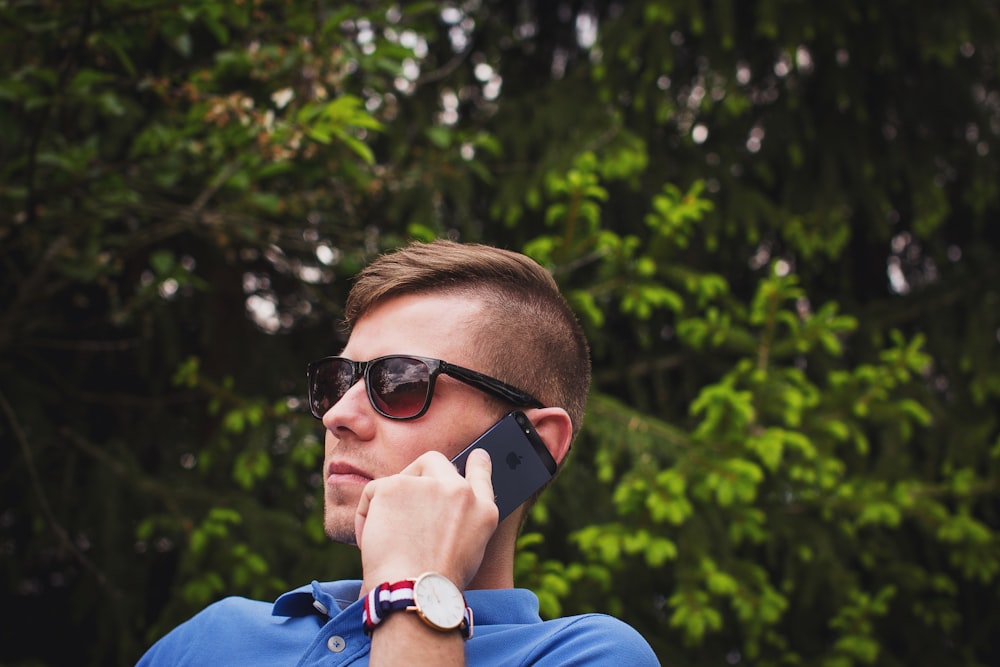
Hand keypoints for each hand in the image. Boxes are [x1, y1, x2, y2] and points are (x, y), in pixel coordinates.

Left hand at [355, 448, 498, 590]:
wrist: (416, 592)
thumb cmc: (435, 585)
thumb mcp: (468, 553)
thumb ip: (461, 523)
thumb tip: (438, 514)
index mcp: (482, 510)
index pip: (482, 474)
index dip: (478, 463)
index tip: (477, 456)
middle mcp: (460, 491)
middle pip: (435, 462)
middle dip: (416, 475)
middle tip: (401, 503)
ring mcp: (429, 485)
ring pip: (400, 479)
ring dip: (389, 504)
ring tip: (387, 540)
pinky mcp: (396, 485)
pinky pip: (373, 492)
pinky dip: (366, 514)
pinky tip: (370, 539)